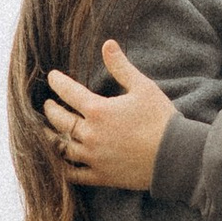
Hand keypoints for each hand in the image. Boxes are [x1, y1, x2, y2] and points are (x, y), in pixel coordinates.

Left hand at [42, 42, 175, 189]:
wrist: (175, 156)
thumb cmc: (160, 119)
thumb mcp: (142, 87)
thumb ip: (121, 66)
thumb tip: (107, 44)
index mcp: (98, 110)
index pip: (68, 92)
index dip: (57, 82)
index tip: (52, 77)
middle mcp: (90, 134)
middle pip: (59, 120)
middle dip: (50, 110)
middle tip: (48, 104)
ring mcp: (93, 157)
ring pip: (60, 147)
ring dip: (50, 136)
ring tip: (46, 130)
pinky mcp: (100, 176)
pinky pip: (72, 173)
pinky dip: (61, 166)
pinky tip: (57, 161)